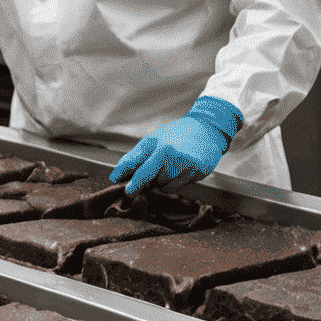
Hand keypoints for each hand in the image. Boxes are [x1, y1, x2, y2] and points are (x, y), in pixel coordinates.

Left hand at [110, 97, 241, 195]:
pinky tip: (179, 170)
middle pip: (150, 179)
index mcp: (161, 148)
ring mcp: (187, 166)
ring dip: (161, 182)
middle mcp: (174, 157)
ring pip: (164, 186)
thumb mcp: (153, 140)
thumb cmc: (175, 135)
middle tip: (131, 191)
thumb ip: (137, 156)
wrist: (206, 130)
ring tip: (166, 168)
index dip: (125, 177)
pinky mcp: (199, 173)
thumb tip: (119, 172)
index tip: (114, 182)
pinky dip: (175, 182)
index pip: (139, 168)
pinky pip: (179, 186)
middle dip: (138, 185)